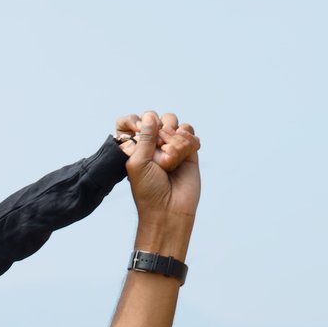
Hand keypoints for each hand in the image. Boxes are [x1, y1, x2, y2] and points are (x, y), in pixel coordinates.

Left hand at [119, 110, 200, 228]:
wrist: (169, 211)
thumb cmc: (148, 190)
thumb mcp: (138, 163)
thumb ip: (144, 138)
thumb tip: (149, 115)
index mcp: (138, 147)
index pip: (141, 122)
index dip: (142, 123)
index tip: (140, 132)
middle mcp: (155, 145)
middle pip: (161, 120)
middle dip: (161, 132)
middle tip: (161, 154)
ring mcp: (172, 147)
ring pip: (175, 124)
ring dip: (175, 138)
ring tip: (172, 160)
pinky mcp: (189, 152)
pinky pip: (189, 132)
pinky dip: (188, 139)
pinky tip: (185, 154)